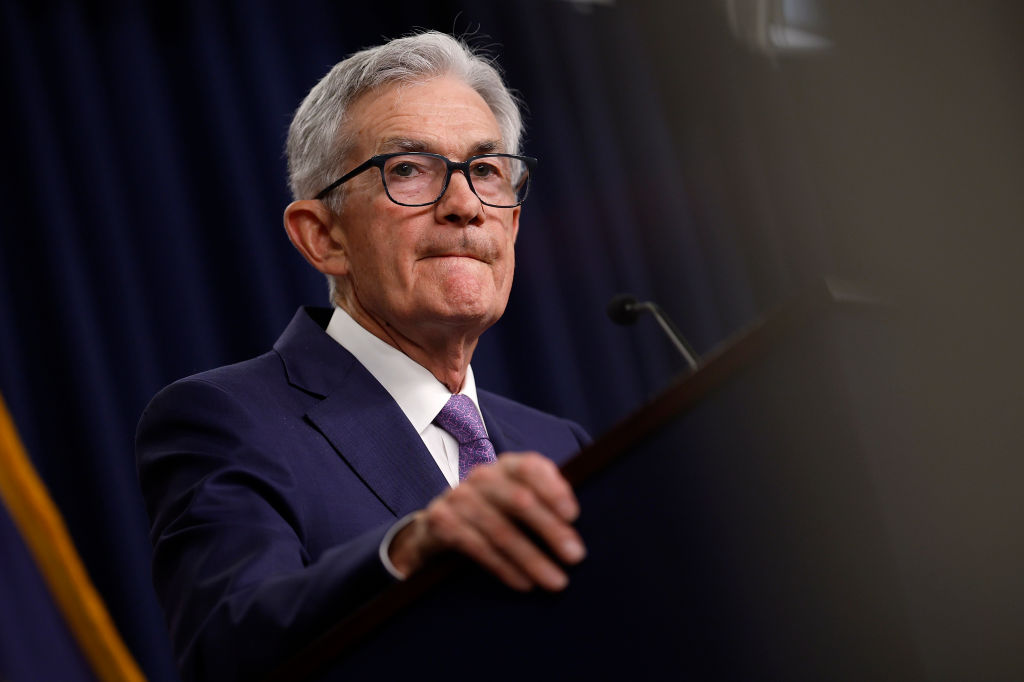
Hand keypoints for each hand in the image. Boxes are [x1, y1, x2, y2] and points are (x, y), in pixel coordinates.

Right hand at [388, 452, 584, 590]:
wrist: (437, 525)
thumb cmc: (494, 512)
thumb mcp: (517, 499)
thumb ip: (545, 501)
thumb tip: (579, 524)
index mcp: (506, 466)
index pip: (531, 467)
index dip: (553, 488)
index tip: (573, 515)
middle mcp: (482, 476)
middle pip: (520, 500)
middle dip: (551, 529)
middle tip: (576, 556)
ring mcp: (459, 497)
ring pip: (501, 530)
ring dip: (531, 558)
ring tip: (556, 580)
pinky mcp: (442, 522)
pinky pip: (478, 548)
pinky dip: (504, 567)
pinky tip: (524, 583)